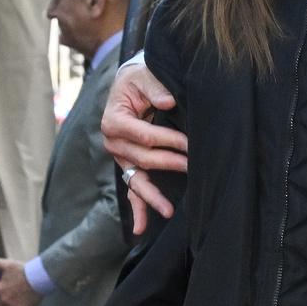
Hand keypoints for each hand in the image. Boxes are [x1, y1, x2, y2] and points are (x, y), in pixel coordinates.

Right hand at [101, 62, 185, 236]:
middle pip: (143, 158)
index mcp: (114, 120)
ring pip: (137, 180)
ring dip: (153, 197)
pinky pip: (133, 191)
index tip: (188, 143)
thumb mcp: (145, 76)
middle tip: (192, 166)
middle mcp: (113, 142)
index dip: (167, 140)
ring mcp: (121, 158)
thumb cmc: (139, 80)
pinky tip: (141, 229)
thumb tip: (168, 102)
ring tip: (169, 211)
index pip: (142, 135)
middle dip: (169, 163)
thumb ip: (155, 88)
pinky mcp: (130, 167)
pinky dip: (138, 209)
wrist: (132, 86)